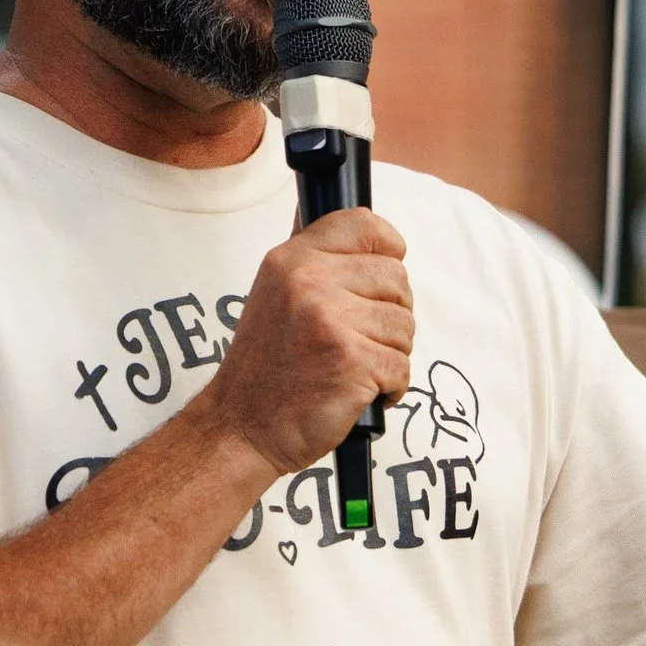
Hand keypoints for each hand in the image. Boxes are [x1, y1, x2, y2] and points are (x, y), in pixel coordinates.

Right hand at [208, 208, 412, 476]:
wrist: (241, 427)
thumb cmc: (265, 367)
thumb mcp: (275, 293)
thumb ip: (313, 258)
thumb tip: (353, 218)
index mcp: (291, 259)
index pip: (364, 224)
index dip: (388, 247)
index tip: (385, 272)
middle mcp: (310, 282)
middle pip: (397, 279)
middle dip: (391, 314)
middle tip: (359, 339)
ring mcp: (332, 321)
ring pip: (405, 325)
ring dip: (389, 354)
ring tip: (351, 368)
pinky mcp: (352, 361)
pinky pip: (402, 366)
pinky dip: (390, 387)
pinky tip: (358, 392)